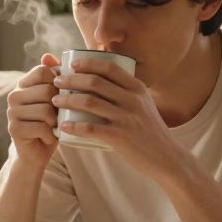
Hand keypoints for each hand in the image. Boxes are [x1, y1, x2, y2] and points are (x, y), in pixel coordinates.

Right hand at [6, 53, 61, 167]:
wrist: (37, 153)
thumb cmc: (50, 123)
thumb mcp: (55, 98)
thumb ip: (53, 77)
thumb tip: (48, 55)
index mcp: (23, 84)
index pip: (44, 71)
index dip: (59, 83)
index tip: (62, 96)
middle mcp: (14, 95)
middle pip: (47, 90)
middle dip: (59, 106)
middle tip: (58, 116)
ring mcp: (11, 112)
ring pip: (46, 110)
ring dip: (56, 122)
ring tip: (53, 127)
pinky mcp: (14, 129)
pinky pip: (41, 127)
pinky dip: (50, 135)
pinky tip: (47, 137)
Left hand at [51, 58, 181, 179]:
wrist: (167, 157)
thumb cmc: (151, 130)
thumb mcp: (144, 104)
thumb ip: (128, 93)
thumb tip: (103, 80)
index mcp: (137, 88)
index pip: (109, 68)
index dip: (88, 63)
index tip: (72, 65)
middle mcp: (132, 100)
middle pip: (95, 82)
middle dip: (71, 80)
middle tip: (57, 83)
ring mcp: (126, 118)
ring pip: (89, 102)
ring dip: (67, 100)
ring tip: (55, 102)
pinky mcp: (120, 137)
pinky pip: (90, 128)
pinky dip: (73, 126)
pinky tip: (63, 126)